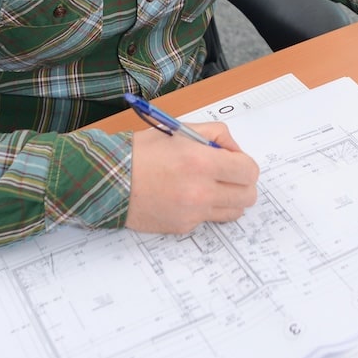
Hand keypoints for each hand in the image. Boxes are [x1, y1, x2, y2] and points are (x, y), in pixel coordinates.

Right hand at [124, 122, 259, 233]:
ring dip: (228, 198)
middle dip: (242, 183)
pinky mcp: (183, 227)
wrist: (109, 180)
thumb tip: (234, 150)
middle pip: (248, 195)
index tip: (234, 160)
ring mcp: (193, 213)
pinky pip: (209, 220)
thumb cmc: (142, 153)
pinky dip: (205, 209)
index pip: (248, 170)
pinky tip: (187, 197)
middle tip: (227, 175)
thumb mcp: (180, 130)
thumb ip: (215, 134)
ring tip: (209, 187)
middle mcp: (201, 191)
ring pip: (234, 212)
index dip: (244, 164)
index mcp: (201, 162)